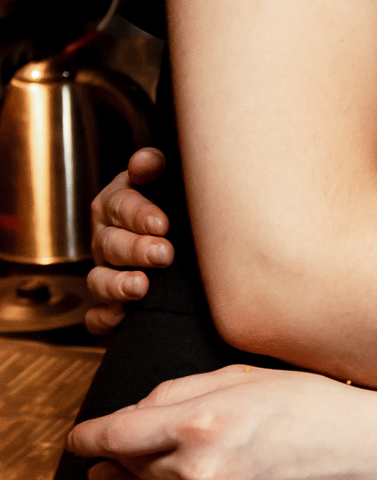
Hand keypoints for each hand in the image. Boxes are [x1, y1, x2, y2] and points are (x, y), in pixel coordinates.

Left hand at [67, 365, 376, 479]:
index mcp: (202, 423)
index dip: (87, 436)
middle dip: (106, 460)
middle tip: (102, 456)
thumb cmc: (316, 408)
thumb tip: (135, 413)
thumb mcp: (247, 377)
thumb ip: (182, 391)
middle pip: (124, 469)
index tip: (79, 438)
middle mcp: (201, 472)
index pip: (115, 434)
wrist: (372, 457)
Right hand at [86, 146, 173, 335]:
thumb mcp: (163, 181)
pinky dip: (105, 318)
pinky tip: (121, 316)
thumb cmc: (170, 207)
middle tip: (164, 253)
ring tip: (140, 286)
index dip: (139, 214)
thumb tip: (146, 161)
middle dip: (136, 250)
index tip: (162, 223)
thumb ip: (153, 167)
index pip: (120, 205)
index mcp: (117, 205)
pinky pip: (96, 316)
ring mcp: (105, 272)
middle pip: (111, 244)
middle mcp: (107, 239)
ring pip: (99, 280)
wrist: (176, 244)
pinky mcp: (109, 305)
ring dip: (117, 284)